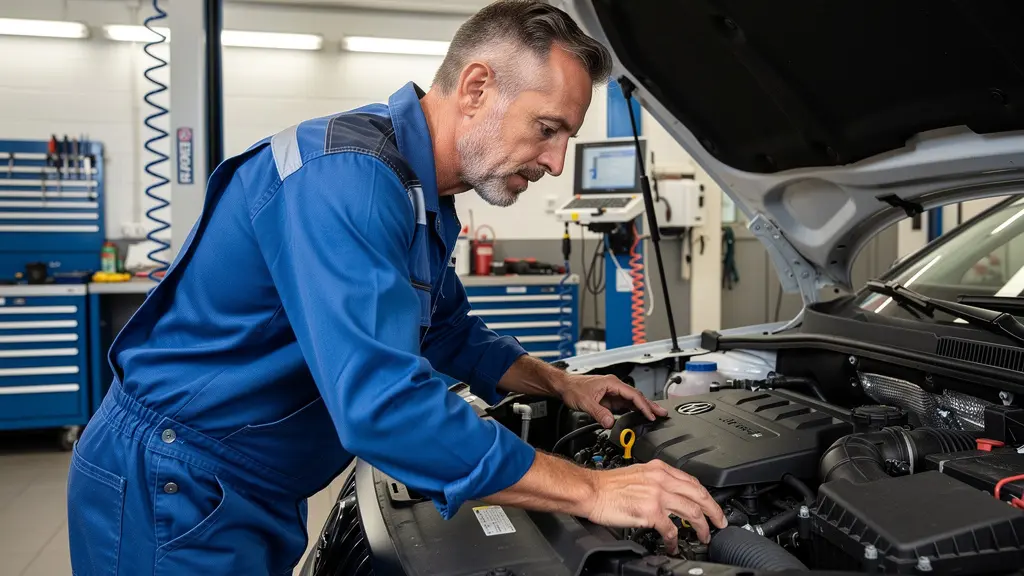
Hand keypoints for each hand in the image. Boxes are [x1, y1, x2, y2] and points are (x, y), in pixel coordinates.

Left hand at [558, 373, 666, 427]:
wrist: (565, 386)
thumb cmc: (574, 389)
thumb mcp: (586, 402)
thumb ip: (599, 413)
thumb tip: (610, 423)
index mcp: (612, 383)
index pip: (633, 395)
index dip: (644, 406)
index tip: (651, 415)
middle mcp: (615, 386)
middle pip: (637, 396)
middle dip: (650, 405)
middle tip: (663, 414)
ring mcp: (613, 392)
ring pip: (632, 401)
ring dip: (644, 408)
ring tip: (655, 416)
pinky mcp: (610, 399)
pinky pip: (625, 404)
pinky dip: (634, 410)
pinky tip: (640, 416)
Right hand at [585, 460, 726, 551]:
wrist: (591, 490)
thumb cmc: (608, 485)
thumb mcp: (638, 474)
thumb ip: (657, 481)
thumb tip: (671, 494)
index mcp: (659, 469)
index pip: (692, 481)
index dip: (706, 496)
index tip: (711, 506)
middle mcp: (661, 479)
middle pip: (699, 495)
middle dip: (714, 511)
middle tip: (720, 523)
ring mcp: (657, 495)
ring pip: (691, 512)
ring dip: (701, 527)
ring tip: (703, 537)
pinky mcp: (650, 511)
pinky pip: (671, 529)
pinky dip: (675, 540)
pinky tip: (674, 545)